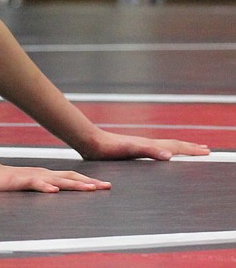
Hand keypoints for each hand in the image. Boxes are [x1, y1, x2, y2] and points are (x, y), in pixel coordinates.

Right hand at [0, 159, 111, 192]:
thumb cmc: (7, 182)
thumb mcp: (30, 185)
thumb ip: (44, 188)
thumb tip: (61, 193)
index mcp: (46, 176)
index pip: (71, 177)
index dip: (88, 181)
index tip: (105, 186)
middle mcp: (43, 174)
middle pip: (70, 177)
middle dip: (89, 183)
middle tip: (106, 187)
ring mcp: (32, 176)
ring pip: (57, 180)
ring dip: (74, 184)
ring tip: (89, 188)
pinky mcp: (19, 181)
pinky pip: (34, 183)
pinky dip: (45, 187)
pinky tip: (54, 190)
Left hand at [78, 130, 209, 160]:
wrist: (89, 141)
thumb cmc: (108, 148)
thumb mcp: (130, 150)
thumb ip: (149, 151)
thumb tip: (170, 156)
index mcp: (150, 145)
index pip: (176, 147)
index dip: (191, 150)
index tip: (207, 152)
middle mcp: (146, 144)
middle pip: (173, 145)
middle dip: (189, 148)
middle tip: (205, 149)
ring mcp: (139, 146)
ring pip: (164, 147)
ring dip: (178, 149)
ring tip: (187, 150)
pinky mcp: (130, 150)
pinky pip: (153, 151)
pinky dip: (163, 153)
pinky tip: (160, 157)